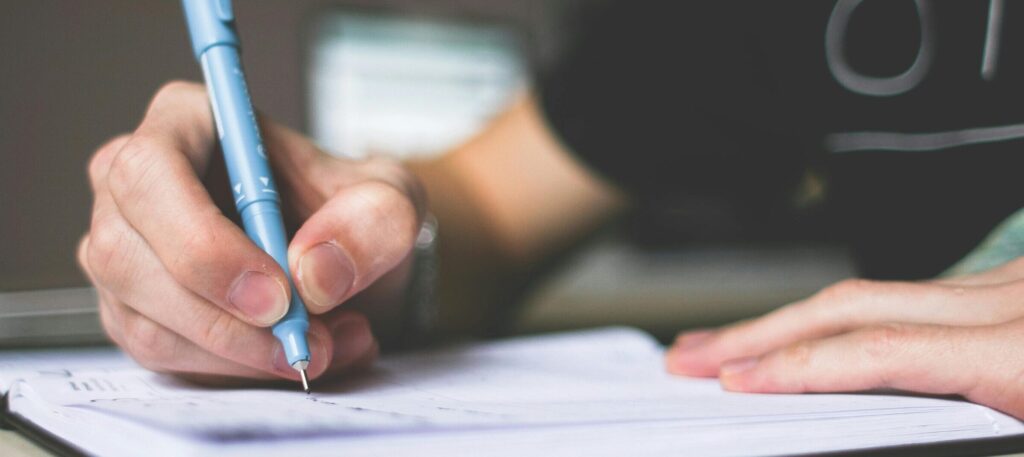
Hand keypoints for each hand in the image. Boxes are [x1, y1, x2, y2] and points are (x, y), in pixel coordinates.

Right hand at [78, 81, 424, 384]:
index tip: (276, 295)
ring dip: (242, 353)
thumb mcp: (392, 200)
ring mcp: (125, 251)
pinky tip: (294, 354)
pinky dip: (236, 370)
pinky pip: (164, 356)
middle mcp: (134, 184)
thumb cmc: (352, 212)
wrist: (347, 260)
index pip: (150, 173)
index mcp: (186, 122)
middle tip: (304, 341)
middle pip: (127, 256)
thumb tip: (314, 274)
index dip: (203, 242)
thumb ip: (373, 221)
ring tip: (326, 346)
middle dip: (224, 318)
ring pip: (146, 321)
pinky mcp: (135, 311)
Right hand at [666, 259, 1023, 418]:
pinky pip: (908, 292)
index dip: (795, 366)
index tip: (732, 382)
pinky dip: (845, 314)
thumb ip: (965, 438)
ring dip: (791, 319)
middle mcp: (1009, 303)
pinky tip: (810, 330)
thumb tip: (866, 431)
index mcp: (1021, 354)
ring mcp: (1008, 284)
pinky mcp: (1009, 283)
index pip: (878, 351)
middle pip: (851, 304)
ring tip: (732, 344)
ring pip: (870, 291)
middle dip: (759, 331)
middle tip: (692, 354)